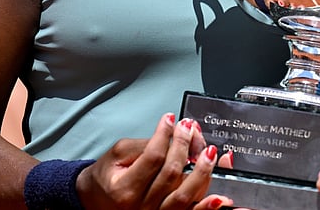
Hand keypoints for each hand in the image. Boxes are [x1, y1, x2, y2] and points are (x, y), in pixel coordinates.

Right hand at [77, 113, 233, 208]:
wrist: (98, 200)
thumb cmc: (109, 177)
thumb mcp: (118, 153)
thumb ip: (146, 144)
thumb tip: (173, 133)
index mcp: (125, 189)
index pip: (153, 158)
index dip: (166, 135)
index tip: (172, 119)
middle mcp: (141, 206)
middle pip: (172, 174)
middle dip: (185, 146)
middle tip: (191, 128)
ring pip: (185, 195)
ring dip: (203, 172)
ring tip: (210, 152)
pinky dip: (207, 207)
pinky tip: (220, 197)